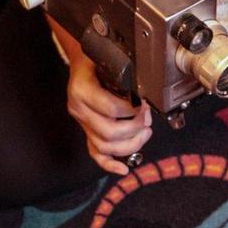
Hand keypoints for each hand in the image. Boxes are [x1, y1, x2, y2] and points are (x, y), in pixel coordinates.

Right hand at [66, 52, 151, 174]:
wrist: (82, 61)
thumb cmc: (96, 59)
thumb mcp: (108, 59)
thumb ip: (123, 74)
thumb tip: (146, 88)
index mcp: (82, 90)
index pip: (111, 108)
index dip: (133, 110)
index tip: (145, 104)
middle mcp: (79, 109)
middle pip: (109, 132)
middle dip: (134, 129)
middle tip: (147, 120)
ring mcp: (82, 123)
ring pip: (105, 146)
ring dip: (130, 145)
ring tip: (145, 134)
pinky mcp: (86, 131)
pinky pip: (95, 152)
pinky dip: (109, 164)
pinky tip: (123, 169)